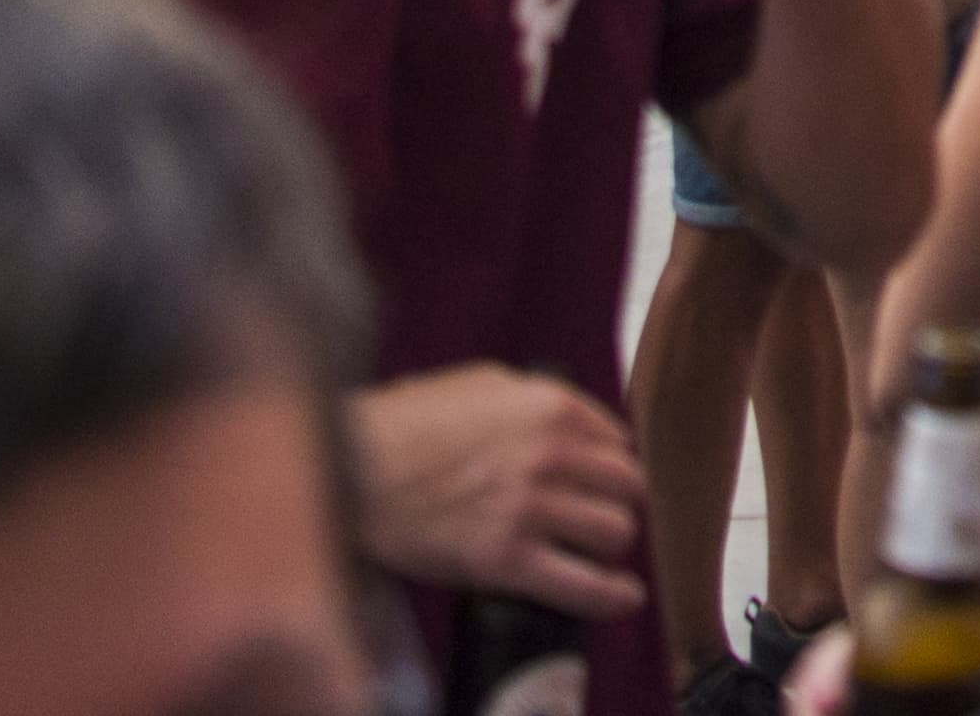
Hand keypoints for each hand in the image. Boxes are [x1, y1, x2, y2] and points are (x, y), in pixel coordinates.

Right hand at [353, 365, 648, 614]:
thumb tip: (566, 419)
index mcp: (550, 406)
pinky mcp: (504, 560)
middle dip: (618, 503)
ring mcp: (529, 509)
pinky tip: (623, 597)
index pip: (618, 442)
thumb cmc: (404, 425)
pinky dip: (610, 596)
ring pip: (614, 533)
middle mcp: (550, 454)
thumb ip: (532, 397)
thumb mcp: (478, 383)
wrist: (352, 469)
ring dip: (609, 546)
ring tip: (593, 553)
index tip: (604, 483)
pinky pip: (581, 586)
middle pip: (627, 487)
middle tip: (601, 518)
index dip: (612, 465)